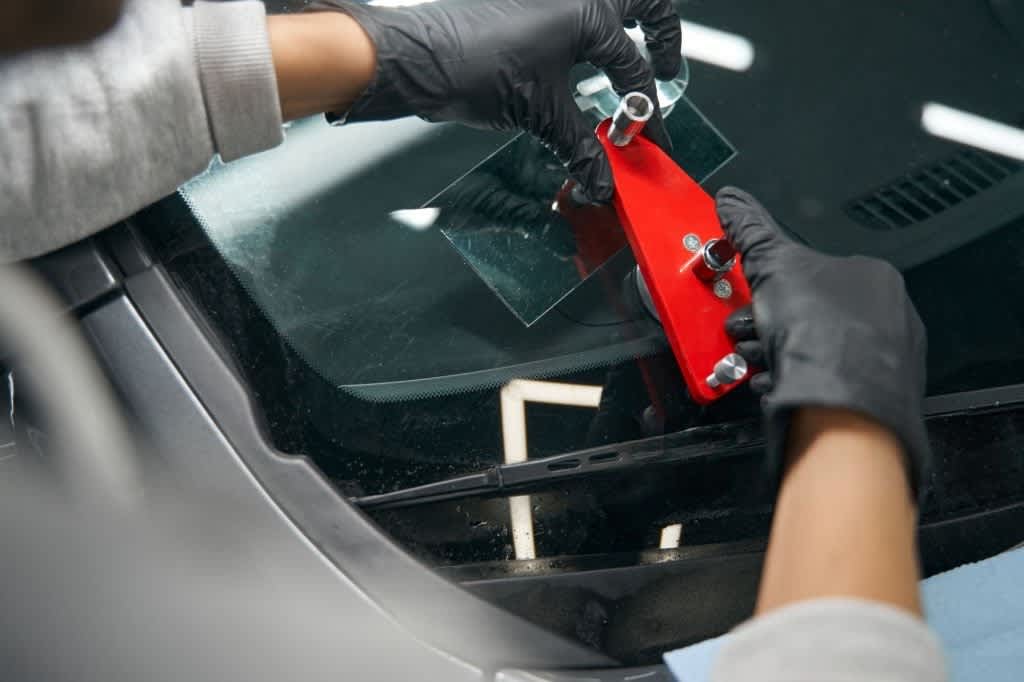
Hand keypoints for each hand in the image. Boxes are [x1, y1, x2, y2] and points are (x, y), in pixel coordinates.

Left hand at [309, 0, 681, 201]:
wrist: (421, 59)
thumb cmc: (474, 68)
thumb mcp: (541, 115)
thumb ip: (582, 146)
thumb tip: (603, 177)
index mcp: (588, 12)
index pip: (634, 66)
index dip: (647, 108)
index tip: (650, 135)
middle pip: (644, 1)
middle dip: (663, 32)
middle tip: (667, 65)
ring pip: (608, 4)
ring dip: (624, 29)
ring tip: (628, 63)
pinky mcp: (527, 5)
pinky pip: (574, 14)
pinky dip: (588, 37)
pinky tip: (581, 68)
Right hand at [716, 187, 930, 495]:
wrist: (839, 401)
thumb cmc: (825, 333)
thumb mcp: (773, 266)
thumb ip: (750, 231)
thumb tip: (732, 203)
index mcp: (873, 277)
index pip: (813, 271)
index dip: (773, 285)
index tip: (755, 296)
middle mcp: (885, 316)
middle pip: (808, 312)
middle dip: (770, 323)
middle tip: (753, 329)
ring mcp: (879, 360)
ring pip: (812, 349)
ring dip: (775, 353)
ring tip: (763, 358)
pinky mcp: (867, 397)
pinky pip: (820, 382)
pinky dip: (793, 380)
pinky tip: (780, 380)